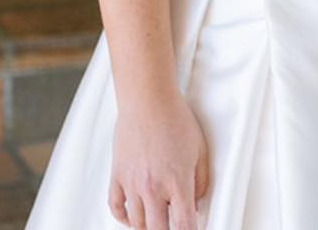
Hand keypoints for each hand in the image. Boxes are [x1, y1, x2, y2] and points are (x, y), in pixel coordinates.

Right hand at [109, 93, 209, 229]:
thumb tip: (198, 203)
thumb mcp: (200, 149)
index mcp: (177, 181)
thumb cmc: (175, 119)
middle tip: (174, 225)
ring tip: (158, 221)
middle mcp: (152, 187)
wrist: (148, 99)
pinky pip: (116, 208)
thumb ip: (201, 181)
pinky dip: (124, 218)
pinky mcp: (117, 176)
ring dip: (148, 226)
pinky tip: (134, 218)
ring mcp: (132, 184)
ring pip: (137, 224)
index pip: (184, 225)